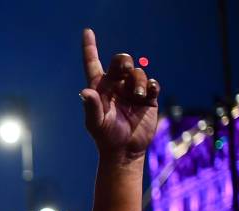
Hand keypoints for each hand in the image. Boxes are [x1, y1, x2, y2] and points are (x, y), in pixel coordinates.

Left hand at [80, 29, 159, 161]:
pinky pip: (152, 84)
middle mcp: (116, 86)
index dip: (90, 48)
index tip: (87, 32)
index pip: (94, 64)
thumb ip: (91, 107)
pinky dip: (151, 86)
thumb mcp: (96, 124)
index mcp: (100, 88)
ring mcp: (132, 91)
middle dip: (123, 61)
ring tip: (138, 97)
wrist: (125, 150)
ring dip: (138, 82)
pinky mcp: (148, 98)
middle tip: (123, 70)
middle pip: (120, 62)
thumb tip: (85, 92)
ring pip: (137, 73)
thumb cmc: (106, 137)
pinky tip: (148, 94)